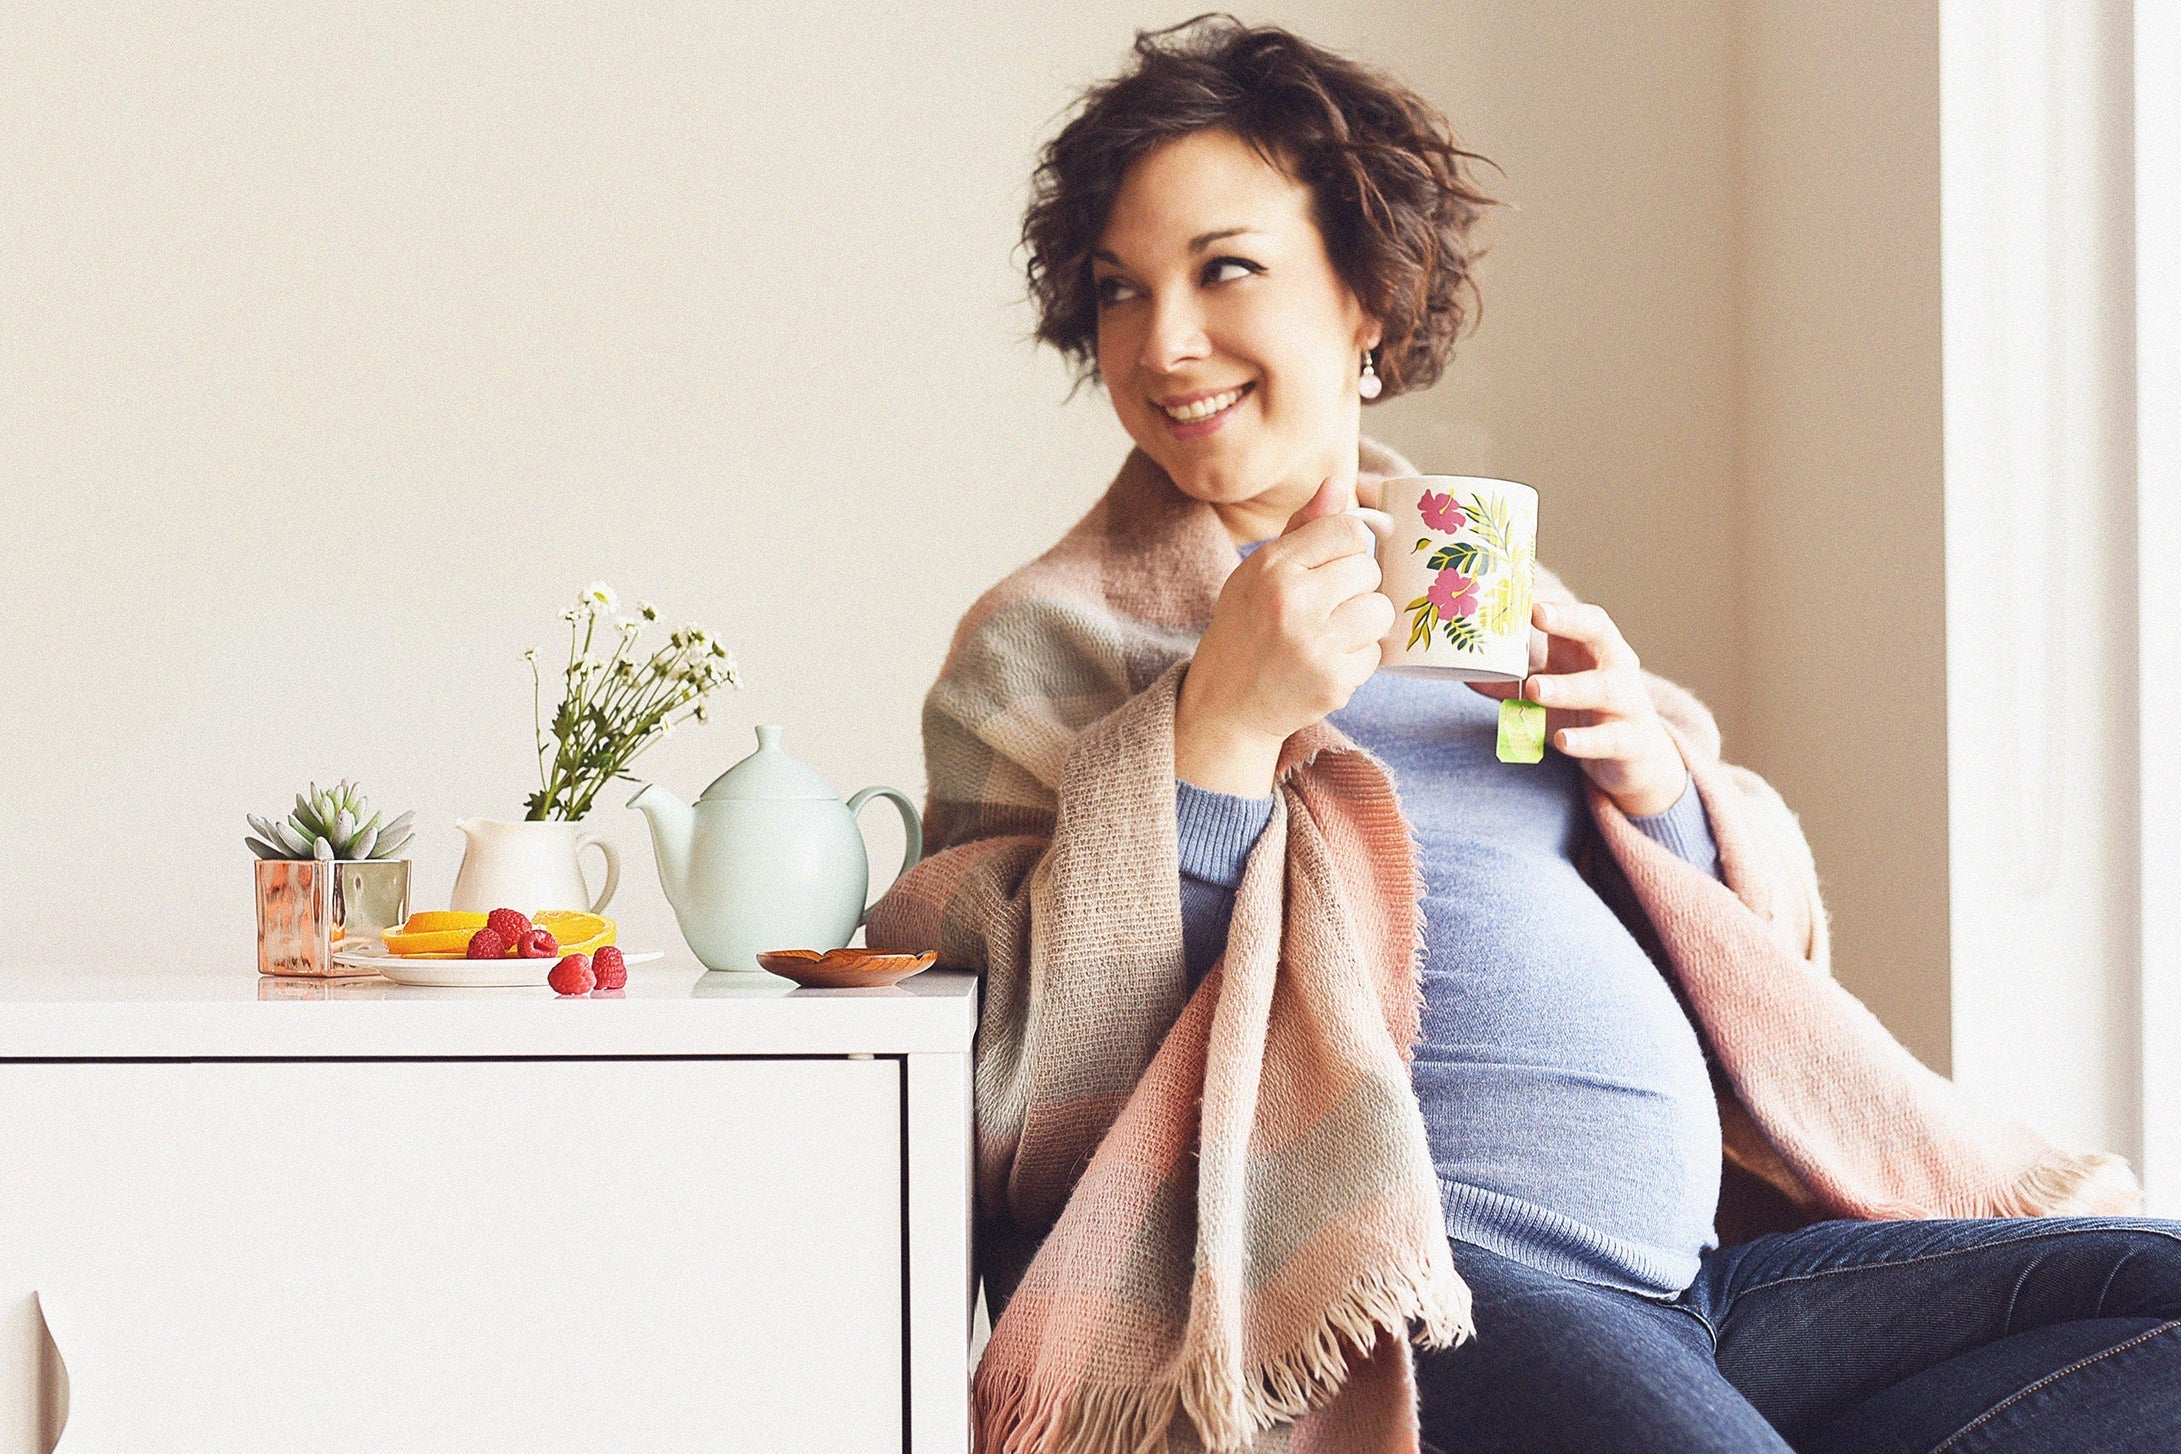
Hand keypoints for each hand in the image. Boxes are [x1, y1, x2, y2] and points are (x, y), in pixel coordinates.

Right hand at [1175, 472, 1394, 793]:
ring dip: (1363, 623)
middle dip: (1355, 586)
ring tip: (1330, 634)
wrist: (1225, 707)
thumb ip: (1301, 530)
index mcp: (1272, 566)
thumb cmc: (1244, 632)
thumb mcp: (1257, 574)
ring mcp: (1314, 644)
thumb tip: (1339, 483)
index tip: (1332, 567)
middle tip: (1324, 607)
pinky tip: (1325, 662)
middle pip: (1368, 568)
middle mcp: (1292, 601)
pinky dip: (1357, 659)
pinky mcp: (1333, 681)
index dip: (1347, 547)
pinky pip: (1375, 653)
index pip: (1347, 530)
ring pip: (1380, 610)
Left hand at [1470, 598, 1687, 816]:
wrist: (1635, 758)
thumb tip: (1464, 673)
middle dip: (1569, 620)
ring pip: (1601, 688)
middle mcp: (1615, 666)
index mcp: (1592, 648)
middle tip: (1536, 614)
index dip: (1551, 599)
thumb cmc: (1585, 712)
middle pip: (1599, 632)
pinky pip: (1609, 739)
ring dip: (1567, 687)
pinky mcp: (1630, 741)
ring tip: (1534, 689)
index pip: (1576, 612)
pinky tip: (1563, 739)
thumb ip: (1509, 683)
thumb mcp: (1548, 693)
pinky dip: (1585, 739)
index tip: (1519, 590)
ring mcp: (1627, 702)